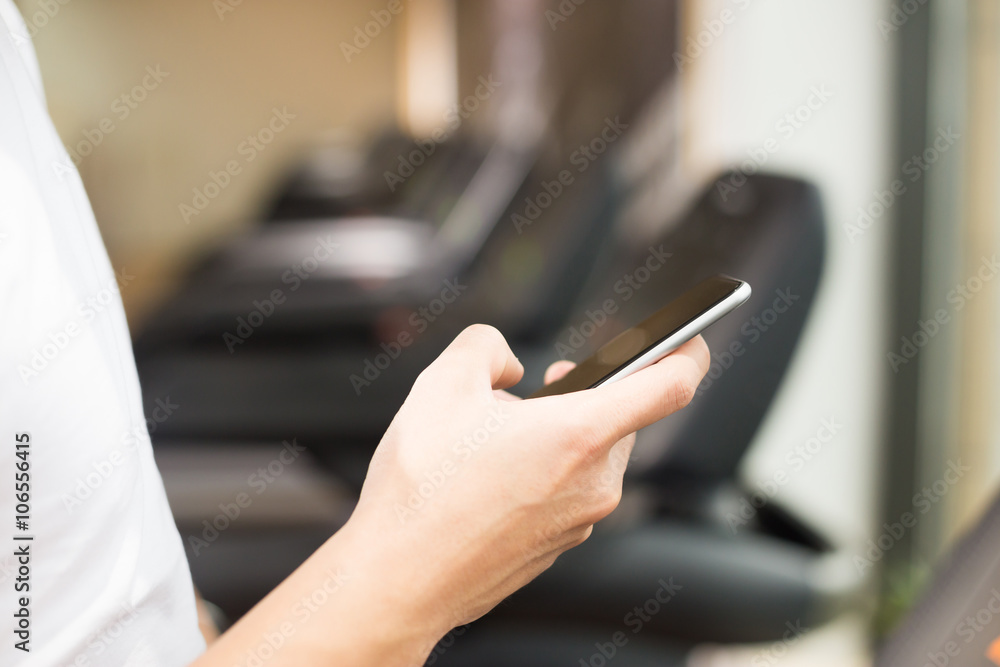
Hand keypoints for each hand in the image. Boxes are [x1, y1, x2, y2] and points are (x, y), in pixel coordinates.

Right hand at [193, 324, 708, 666]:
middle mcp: (594, 482)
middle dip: (587, 393)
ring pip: (591, 455)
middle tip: (544, 386)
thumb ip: (486, 347)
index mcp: (579, 434)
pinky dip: (548, 471)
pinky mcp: (560, 545)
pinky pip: (571, 490)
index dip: (688, 349)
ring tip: (498, 439)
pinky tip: (493, 477)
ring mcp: (581, 520)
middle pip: (620, 417)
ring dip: (561, 433)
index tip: (691, 336)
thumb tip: (509, 364)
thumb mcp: (443, 384)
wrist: (399, 579)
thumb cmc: (423, 490)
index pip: (672, 384)